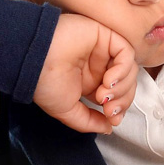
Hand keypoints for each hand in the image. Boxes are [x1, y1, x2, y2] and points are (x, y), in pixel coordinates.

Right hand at [33, 14, 137, 133]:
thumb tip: (109, 128)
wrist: (34, 62)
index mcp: (91, 82)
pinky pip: (126, 53)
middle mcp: (99, 66)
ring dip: (122, 87)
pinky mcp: (104, 36)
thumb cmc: (43, 84)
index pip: (118, 95)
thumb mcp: (67, 111)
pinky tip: (108, 80)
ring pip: (129, 70)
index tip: (111, 119)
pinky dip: (122, 70)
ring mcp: (102, 51)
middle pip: (127, 83)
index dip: (120, 108)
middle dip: (122, 100)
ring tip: (104, 95)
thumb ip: (89, 121)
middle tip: (108, 110)